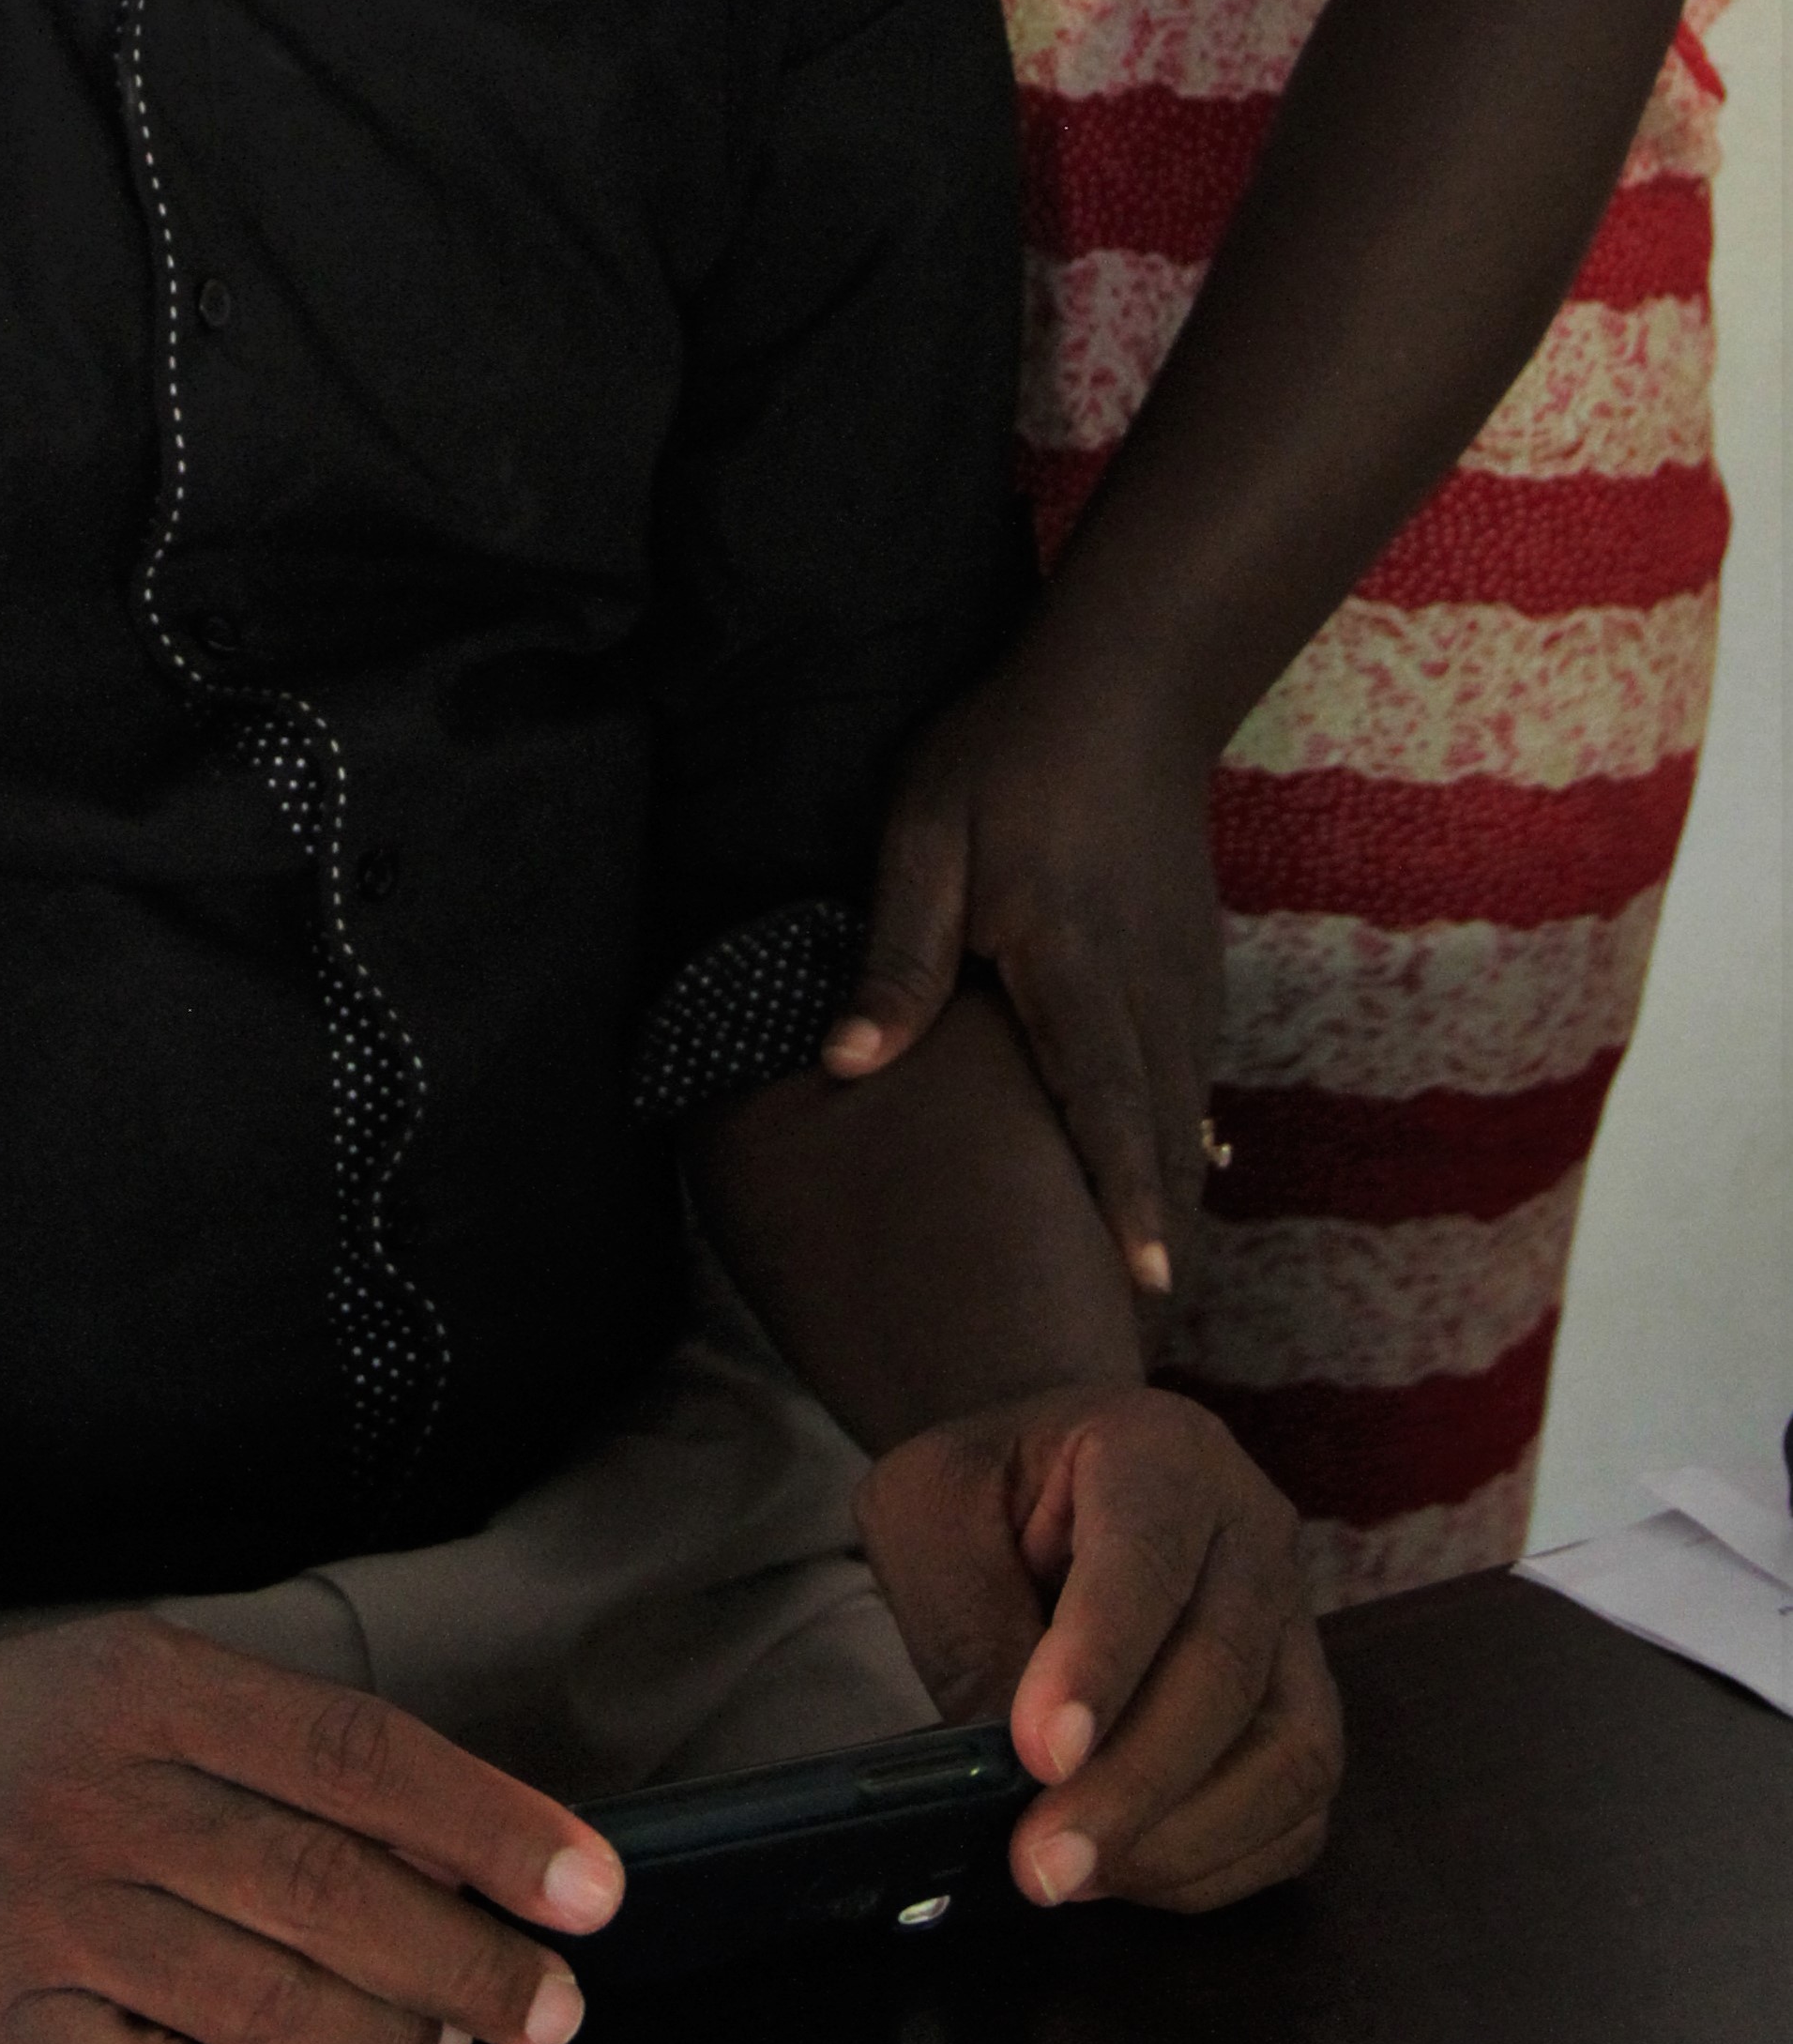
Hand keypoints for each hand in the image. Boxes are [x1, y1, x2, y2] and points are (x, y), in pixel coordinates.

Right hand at [0, 1604, 623, 2043]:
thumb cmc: (47, 1728)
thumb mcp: (163, 1681)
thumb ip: (293, 1757)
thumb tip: (462, 1860)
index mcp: (161, 1683)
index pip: (359, 1754)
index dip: (488, 1822)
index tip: (592, 1889)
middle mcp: (106, 1791)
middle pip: (324, 1892)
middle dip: (465, 1964)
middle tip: (552, 2007)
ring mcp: (53, 1916)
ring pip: (263, 2011)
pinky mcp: (10, 2025)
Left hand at [824, 657, 1221, 1291]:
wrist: (1128, 689)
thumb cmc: (1007, 759)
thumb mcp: (927, 835)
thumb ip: (896, 955)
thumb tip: (847, 1068)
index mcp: (1071, 963)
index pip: (1101, 1099)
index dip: (1122, 1197)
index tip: (1148, 1288)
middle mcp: (1144, 989)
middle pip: (1159, 1136)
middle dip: (1154, 1243)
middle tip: (1140, 1354)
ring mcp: (1183, 982)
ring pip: (1184, 1117)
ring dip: (1171, 1208)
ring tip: (1152, 1312)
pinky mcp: (1195, 972)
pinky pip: (1191, 1081)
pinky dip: (1181, 1149)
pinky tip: (1166, 1203)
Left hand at [859, 1383, 1339, 1913]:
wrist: (1044, 1481)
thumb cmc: (986, 1493)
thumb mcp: (930, 1512)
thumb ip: (971, 1618)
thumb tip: (1016, 1768)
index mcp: (1158, 1450)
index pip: (1146, 1557)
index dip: (1101, 1661)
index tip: (1040, 1753)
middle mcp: (1252, 1530)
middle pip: (1225, 1666)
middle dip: (1132, 1783)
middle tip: (1043, 1861)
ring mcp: (1294, 1625)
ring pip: (1289, 1751)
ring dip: (1183, 1839)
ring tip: (1077, 1874)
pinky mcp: (1303, 1710)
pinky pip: (1296, 1813)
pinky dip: (1219, 1865)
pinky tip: (1128, 1873)